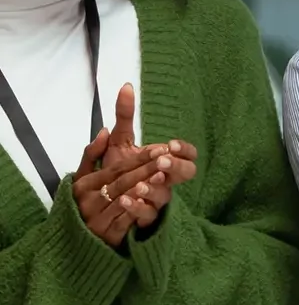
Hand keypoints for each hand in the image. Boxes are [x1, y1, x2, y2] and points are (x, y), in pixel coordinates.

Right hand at [72, 131, 185, 246]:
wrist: (73, 240)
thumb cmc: (83, 202)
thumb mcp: (82, 177)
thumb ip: (92, 154)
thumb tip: (104, 130)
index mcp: (85, 184)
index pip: (117, 168)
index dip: (138, 158)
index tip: (158, 149)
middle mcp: (90, 200)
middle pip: (123, 182)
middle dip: (145, 169)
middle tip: (165, 159)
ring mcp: (97, 218)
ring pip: (124, 200)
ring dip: (143, 188)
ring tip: (161, 176)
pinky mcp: (107, 234)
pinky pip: (124, 221)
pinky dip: (137, 210)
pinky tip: (151, 201)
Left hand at [101, 83, 199, 229]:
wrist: (102, 205)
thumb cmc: (117, 172)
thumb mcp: (118, 140)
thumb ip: (124, 116)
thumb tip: (126, 86)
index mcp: (164, 161)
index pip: (188, 154)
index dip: (185, 150)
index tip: (171, 144)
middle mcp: (165, 180)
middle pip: (188, 174)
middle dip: (177, 167)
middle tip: (162, 161)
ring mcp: (156, 200)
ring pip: (167, 196)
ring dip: (156, 188)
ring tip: (142, 183)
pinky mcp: (143, 218)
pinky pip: (147, 215)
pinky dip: (138, 207)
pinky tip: (127, 199)